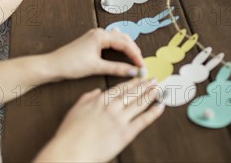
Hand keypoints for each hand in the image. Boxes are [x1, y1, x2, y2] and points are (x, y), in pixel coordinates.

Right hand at [35, 80, 163, 161]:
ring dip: (151, 94)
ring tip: (159, 88)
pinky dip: (153, 112)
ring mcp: (119, 120)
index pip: (120, 88)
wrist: (70, 152)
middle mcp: (112, 108)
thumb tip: (96, 92)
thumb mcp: (75, 110)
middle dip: (144, 85)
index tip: (139, 77)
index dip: (132, 82)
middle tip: (154, 79)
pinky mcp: (125, 134)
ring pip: (139, 103)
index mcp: (99, 101)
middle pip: (132, 93)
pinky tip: (161, 106)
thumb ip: (87, 98)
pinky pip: (143, 121)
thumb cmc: (69, 135)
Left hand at [47, 28, 144, 80]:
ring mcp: (96, 36)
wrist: (52, 65)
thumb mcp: (96, 67)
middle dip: (134, 51)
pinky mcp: (92, 42)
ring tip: (135, 58)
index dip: (135, 56)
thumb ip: (116, 69)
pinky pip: (111, 41)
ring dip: (128, 48)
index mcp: (101, 35)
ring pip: (118, 39)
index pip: (125, 44)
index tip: (142, 66)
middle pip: (124, 39)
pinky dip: (120, 47)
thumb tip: (133, 72)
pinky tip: (123, 50)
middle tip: (141, 63)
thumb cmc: (71, 64)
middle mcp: (100, 33)